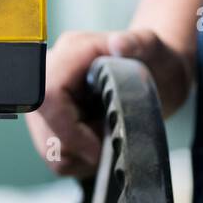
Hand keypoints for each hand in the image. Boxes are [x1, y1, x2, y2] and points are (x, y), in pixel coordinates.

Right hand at [27, 28, 192, 177]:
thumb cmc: (154, 58)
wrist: (157, 71)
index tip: (99, 148)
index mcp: (71, 52)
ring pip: (47, 146)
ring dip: (80, 155)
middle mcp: (51, 74)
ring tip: (107, 140)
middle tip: (110, 143)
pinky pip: (54, 155)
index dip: (69, 130)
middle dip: (79, 147)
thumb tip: (118, 44)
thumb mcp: (153, 46)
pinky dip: (79, 160)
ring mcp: (48, 98)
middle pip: (45, 127)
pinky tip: (98, 145)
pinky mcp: (52, 120)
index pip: (50, 97)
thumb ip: (138, 42)